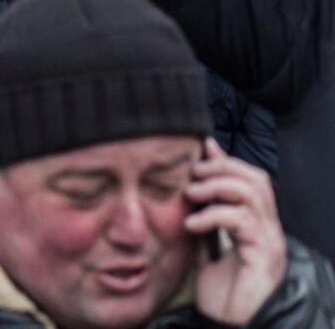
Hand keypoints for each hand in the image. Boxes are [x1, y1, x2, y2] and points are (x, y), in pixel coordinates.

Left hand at [189, 139, 287, 324]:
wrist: (230, 324)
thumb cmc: (221, 293)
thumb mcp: (206, 247)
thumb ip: (203, 219)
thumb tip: (191, 189)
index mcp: (256, 225)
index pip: (251, 178)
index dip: (226, 160)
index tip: (200, 149)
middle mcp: (268, 230)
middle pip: (256, 178)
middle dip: (222, 167)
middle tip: (192, 174)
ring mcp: (269, 242)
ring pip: (252, 193)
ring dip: (217, 186)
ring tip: (190, 195)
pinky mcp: (262, 256)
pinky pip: (243, 221)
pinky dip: (214, 216)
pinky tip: (192, 225)